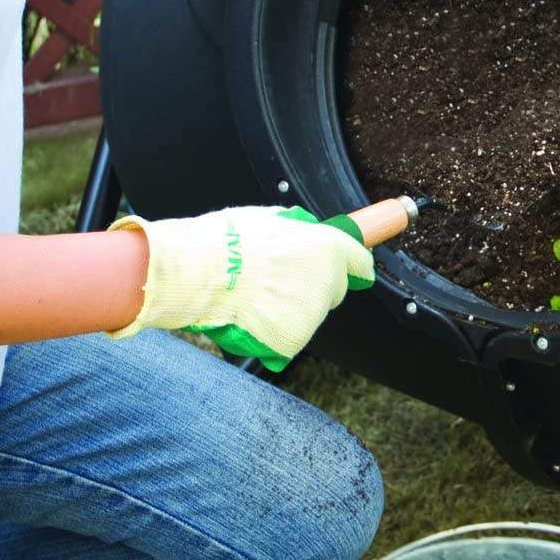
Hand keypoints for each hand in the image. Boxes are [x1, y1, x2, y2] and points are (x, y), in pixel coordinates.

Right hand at [107, 205, 374, 371]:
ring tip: (253, 295)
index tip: (358, 270)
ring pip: (308, 315)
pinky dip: (273, 330)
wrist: (200, 274)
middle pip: (334, 291)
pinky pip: (288, 336)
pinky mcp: (292, 340)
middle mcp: (327, 282)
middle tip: (278, 280)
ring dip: (289, 308)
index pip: (360, 263)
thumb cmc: (226, 242)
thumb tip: (302, 232)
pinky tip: (249, 315)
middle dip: (315, 287)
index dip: (355, 266)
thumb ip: (295, 231)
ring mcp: (311, 315)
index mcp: (327, 249)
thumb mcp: (268, 220)